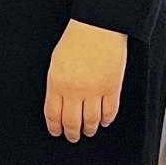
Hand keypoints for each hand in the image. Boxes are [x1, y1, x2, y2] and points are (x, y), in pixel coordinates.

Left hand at [44, 19, 127, 143]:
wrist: (98, 27)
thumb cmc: (75, 40)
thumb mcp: (56, 62)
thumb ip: (56, 84)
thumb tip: (58, 103)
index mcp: (57, 83)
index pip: (53, 115)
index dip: (55, 127)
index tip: (57, 132)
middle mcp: (75, 90)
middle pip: (72, 123)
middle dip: (72, 134)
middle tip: (72, 137)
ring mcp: (95, 91)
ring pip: (91, 121)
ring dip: (89, 129)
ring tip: (88, 131)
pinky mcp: (112, 88)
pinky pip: (110, 112)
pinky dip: (106, 120)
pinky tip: (104, 121)